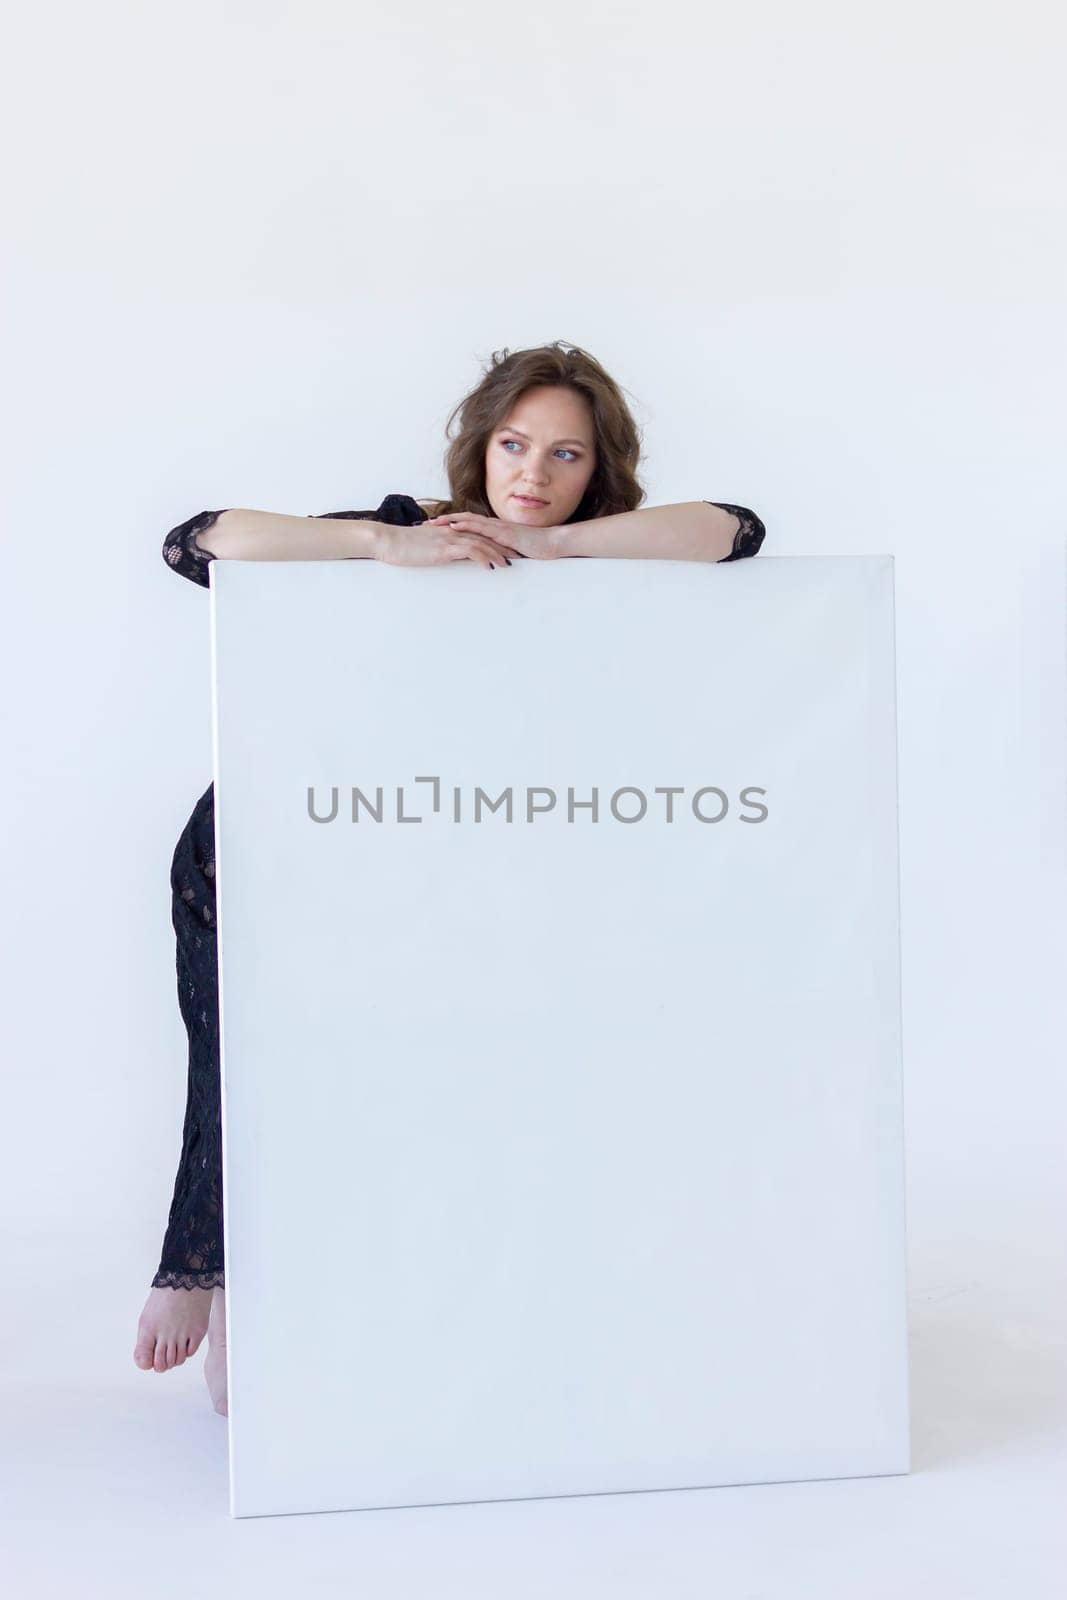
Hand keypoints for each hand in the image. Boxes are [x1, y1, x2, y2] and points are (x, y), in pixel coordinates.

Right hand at [373, 521, 513, 570]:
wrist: (389, 541)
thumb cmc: (403, 545)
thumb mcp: (425, 545)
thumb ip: (439, 547)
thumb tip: (447, 555)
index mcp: (450, 531)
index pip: (477, 535)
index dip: (494, 542)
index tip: (507, 550)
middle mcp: (453, 532)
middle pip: (484, 537)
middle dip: (502, 547)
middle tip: (518, 556)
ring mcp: (450, 539)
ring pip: (481, 543)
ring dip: (496, 554)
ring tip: (509, 564)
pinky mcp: (444, 548)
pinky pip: (469, 551)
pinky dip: (482, 558)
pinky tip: (491, 567)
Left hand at [423, 512, 563, 560]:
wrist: (552, 543)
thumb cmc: (536, 548)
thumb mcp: (512, 550)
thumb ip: (500, 551)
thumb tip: (489, 559)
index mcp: (495, 529)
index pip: (469, 524)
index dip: (451, 524)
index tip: (435, 527)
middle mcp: (494, 525)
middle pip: (464, 519)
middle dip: (444, 520)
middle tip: (426, 523)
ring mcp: (499, 528)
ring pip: (470, 520)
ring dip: (451, 520)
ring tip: (434, 523)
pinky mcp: (504, 533)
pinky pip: (482, 528)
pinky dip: (467, 526)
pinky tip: (455, 527)